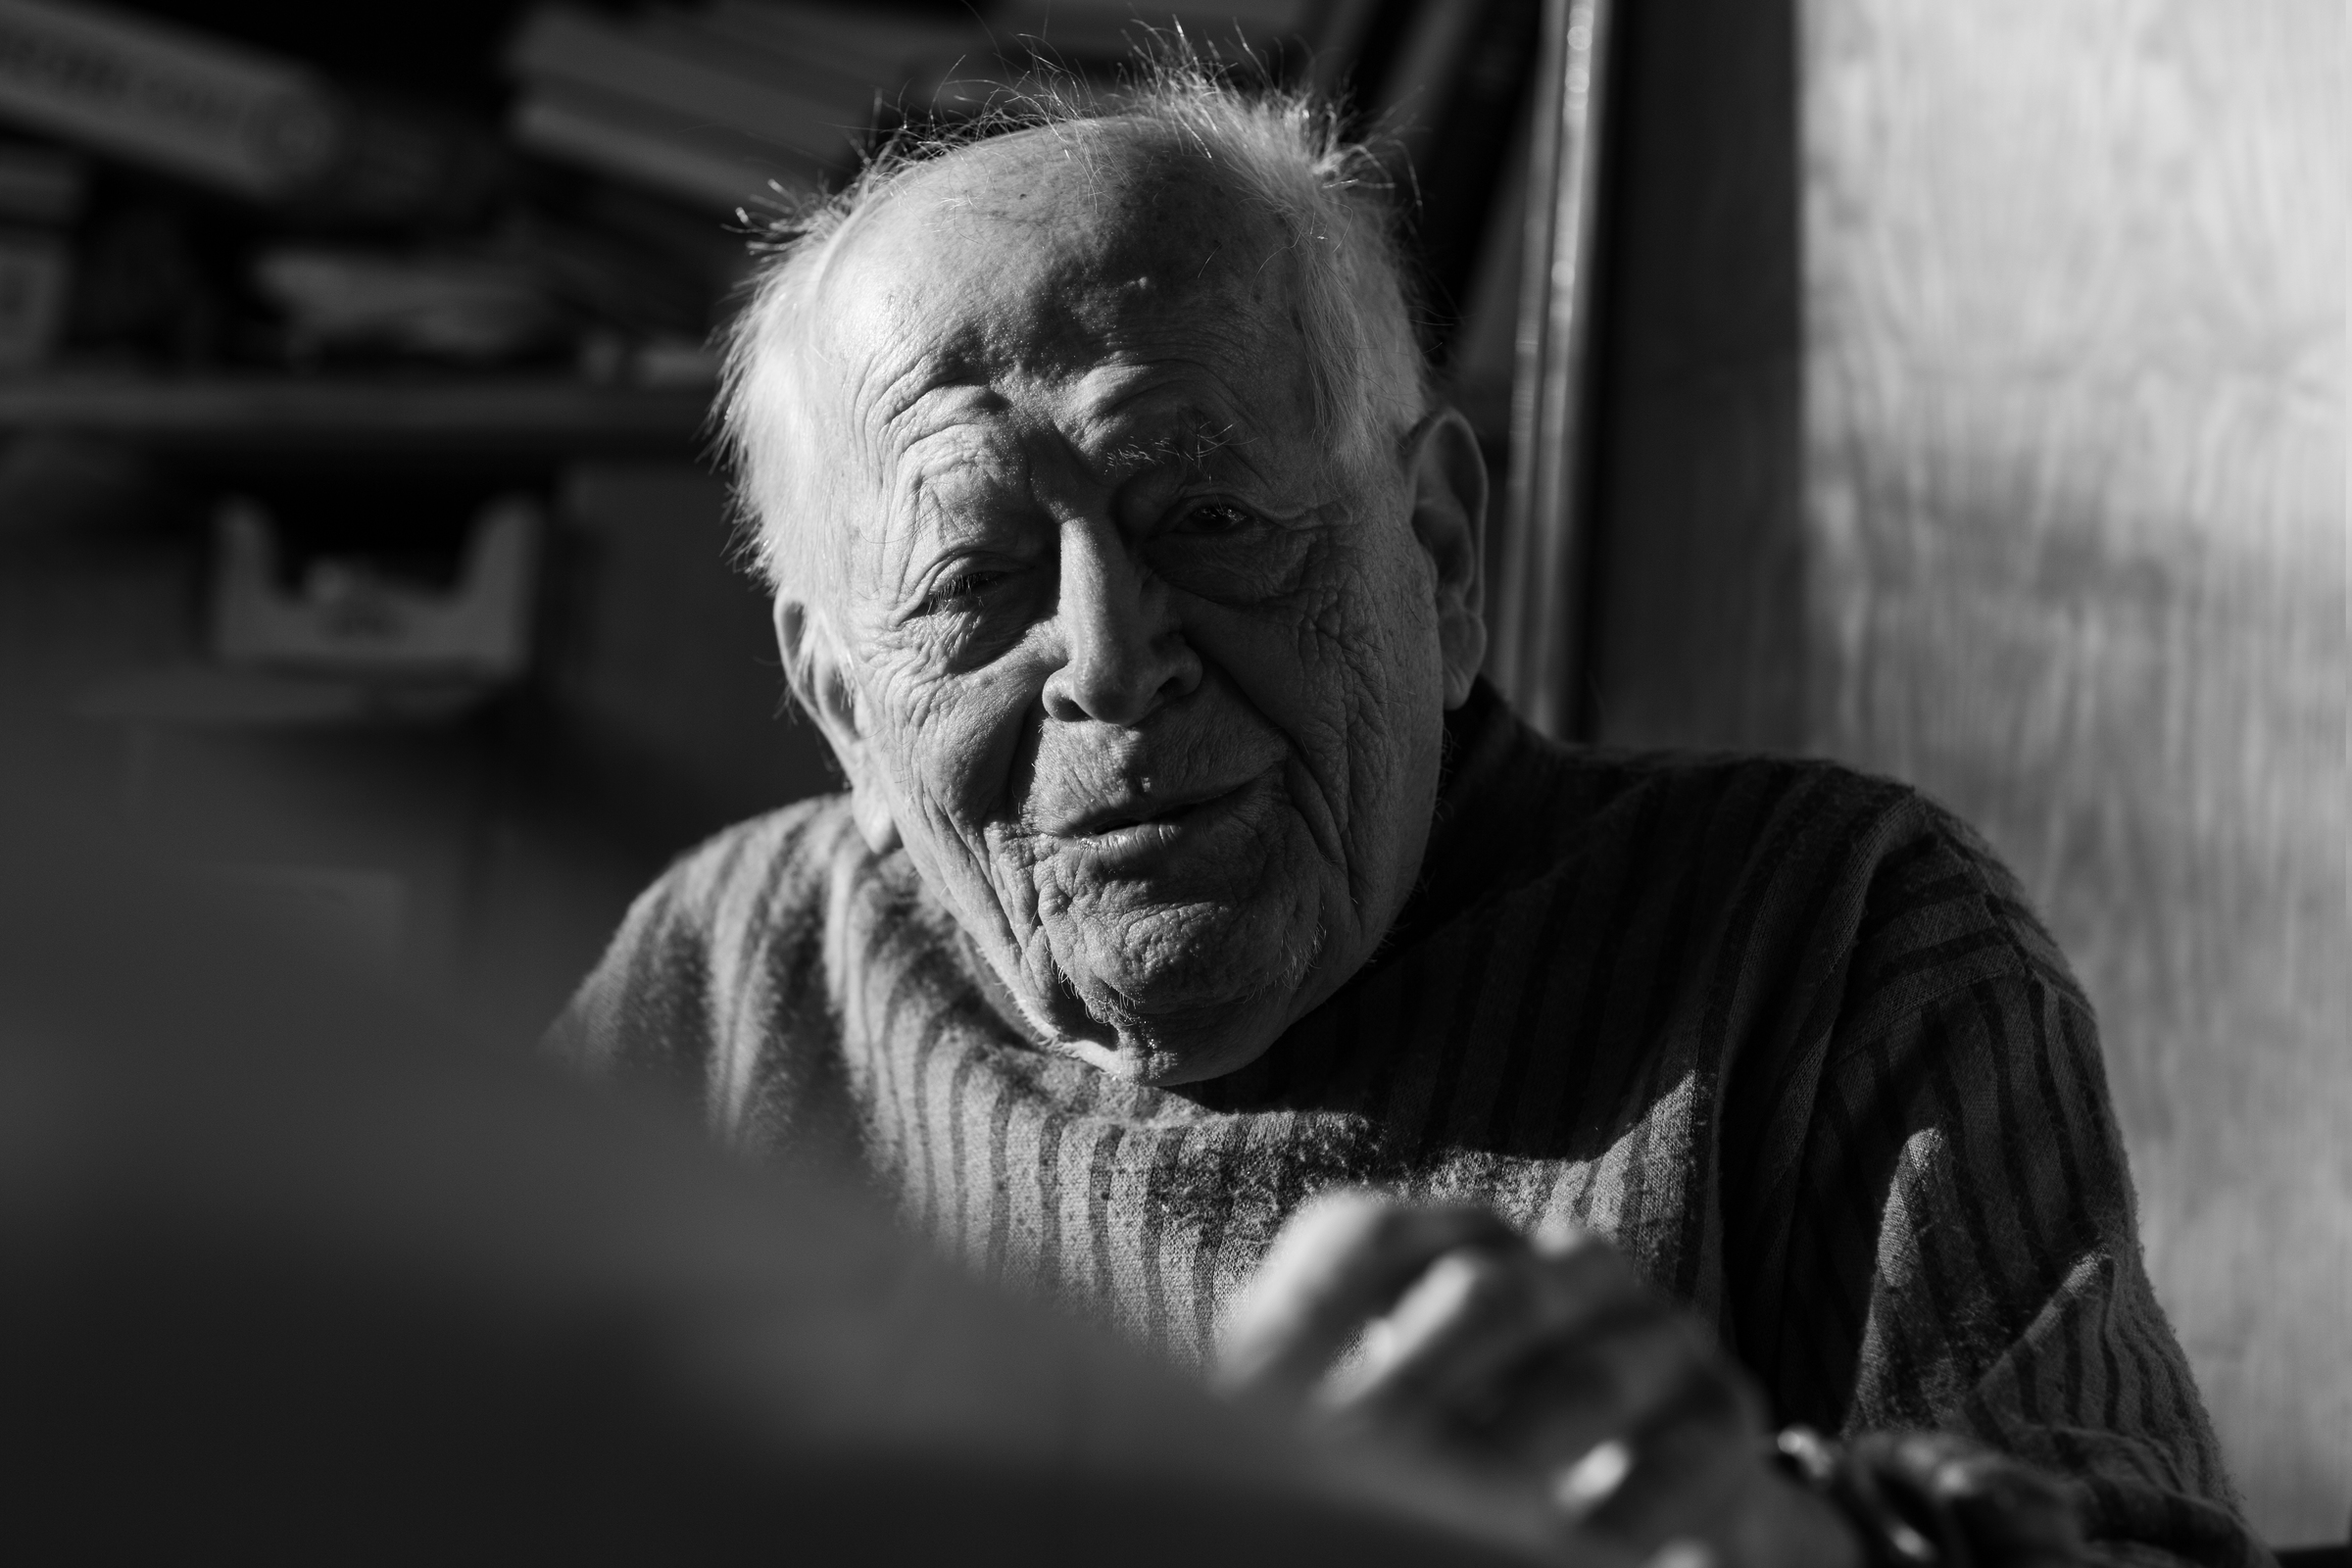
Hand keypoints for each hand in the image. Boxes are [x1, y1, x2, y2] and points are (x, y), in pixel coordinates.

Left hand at [1216, 1191, 1859, 1567]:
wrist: (1631, 1505)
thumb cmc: (1458, 1454)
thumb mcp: (1380, 1420)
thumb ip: (1300, 1418)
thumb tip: (1202, 1435)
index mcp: (1453, 1242)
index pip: (1368, 1240)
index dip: (1303, 1317)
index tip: (1237, 1404)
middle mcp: (1558, 1264)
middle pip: (1479, 1297)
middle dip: (1403, 1392)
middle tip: (1336, 1470)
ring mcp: (1652, 1332)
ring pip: (1581, 1379)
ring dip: (1508, 1461)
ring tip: (1439, 1523)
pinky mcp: (1722, 1419)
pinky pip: (1679, 1461)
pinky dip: (1617, 1518)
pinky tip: (1556, 1559)